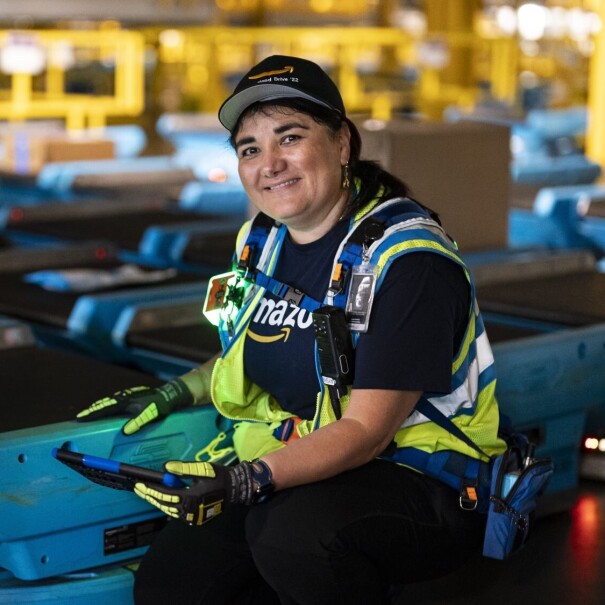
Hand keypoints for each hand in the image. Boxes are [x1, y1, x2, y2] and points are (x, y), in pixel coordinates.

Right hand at [76, 379, 192, 434]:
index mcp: (126, 401)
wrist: (170, 394)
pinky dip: (108, 405)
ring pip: (110, 401)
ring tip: (90, 413)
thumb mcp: (150, 415)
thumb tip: (124, 431)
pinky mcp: (132, 396)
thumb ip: (137, 422)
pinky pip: (115, 401)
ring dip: (99, 407)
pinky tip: (108, 409)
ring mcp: (128, 395)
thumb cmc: (160, 405)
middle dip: (92, 410)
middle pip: (104, 403)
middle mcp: (124, 396)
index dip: (92, 413)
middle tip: (80, 417)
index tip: (80, 417)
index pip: (105, 408)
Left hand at [134, 460, 271, 525]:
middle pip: (163, 504)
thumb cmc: (219, 477)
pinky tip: (161, 501)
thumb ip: (183, 468)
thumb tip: (165, 467)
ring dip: (157, 502)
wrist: (234, 489)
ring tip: (146, 494)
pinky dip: (167, 506)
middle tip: (137, 489)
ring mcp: (191, 516)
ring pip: (168, 510)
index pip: (164, 494)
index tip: (139, 484)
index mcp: (190, 497)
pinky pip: (176, 513)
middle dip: (149, 496)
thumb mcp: (202, 469)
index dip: (150, 489)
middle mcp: (188, 510)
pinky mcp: (194, 518)